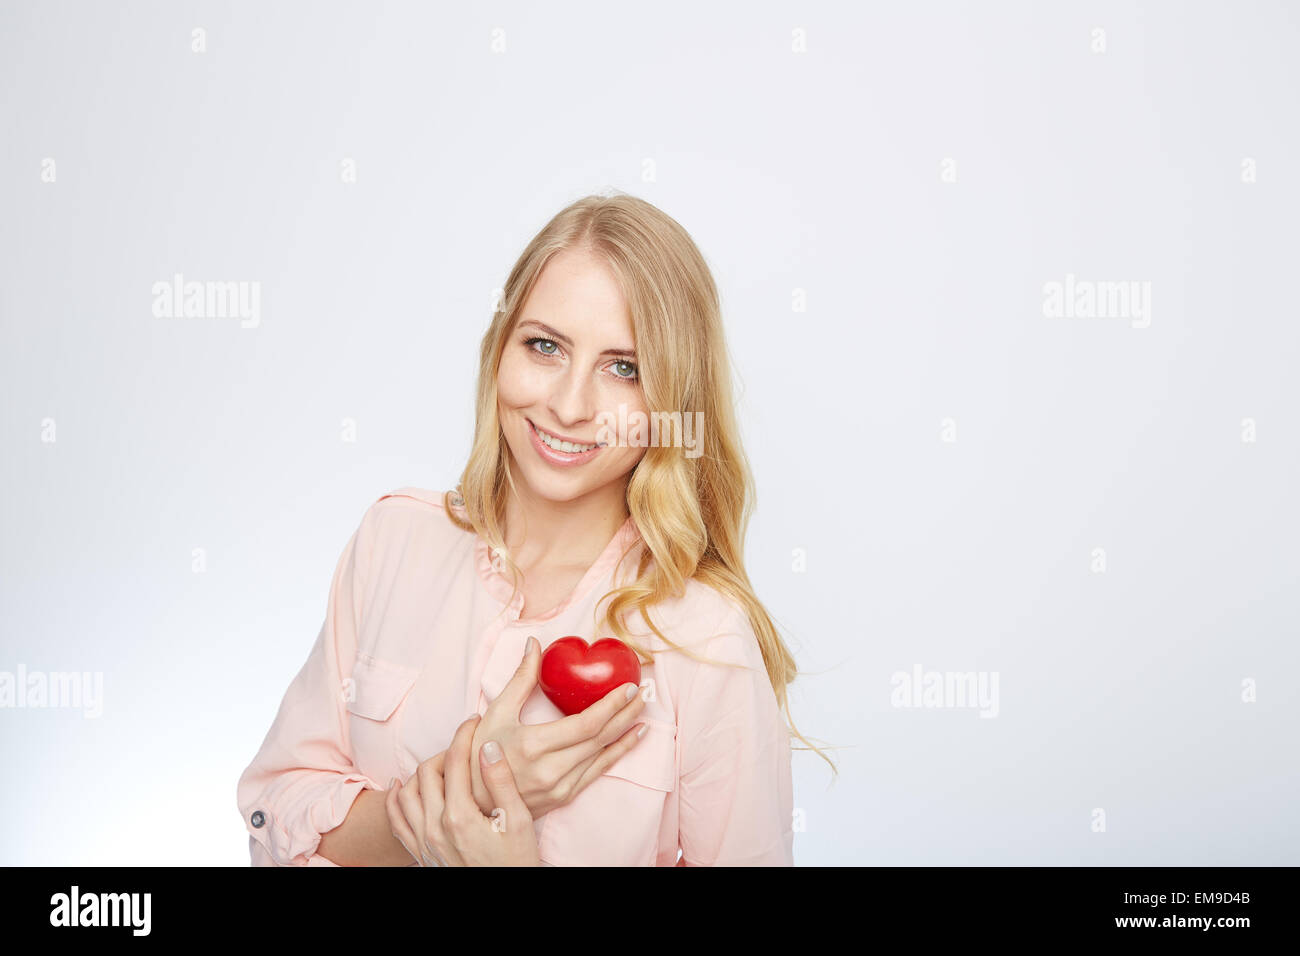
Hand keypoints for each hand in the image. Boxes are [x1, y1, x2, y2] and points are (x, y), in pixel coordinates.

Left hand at [386, 714, 539, 866]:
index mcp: (459, 816)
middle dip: (445, 750)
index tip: (474, 721)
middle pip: (427, 771)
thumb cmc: (515, 863)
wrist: (502, 901)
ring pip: (407, 792)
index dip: (464, 734)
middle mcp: (434, 827)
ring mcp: (423, 841)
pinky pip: (396, 819)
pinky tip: (404, 785)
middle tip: (464, 745)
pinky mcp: (420, 853)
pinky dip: (396, 798)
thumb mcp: (517, 821)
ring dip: (422, 772)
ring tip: (443, 765)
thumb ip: (500, 781)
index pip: (455, 761)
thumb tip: (487, 745)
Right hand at [468, 635, 647, 818]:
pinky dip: (617, 753)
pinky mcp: (564, 796)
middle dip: (626, 713)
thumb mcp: (495, 713)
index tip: (628, 687)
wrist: (474, 802)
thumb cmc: (479, 754)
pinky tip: (631, 738)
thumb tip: (534, 644)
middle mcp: (550, 770)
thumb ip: (520, 679)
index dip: (611, 706)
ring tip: (643, 711)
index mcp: (533, 746)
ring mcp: (559, 787)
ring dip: (626, 732)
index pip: (585, 725)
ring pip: (603, 756)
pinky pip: (597, 772)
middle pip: (600, 738)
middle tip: (644, 693)